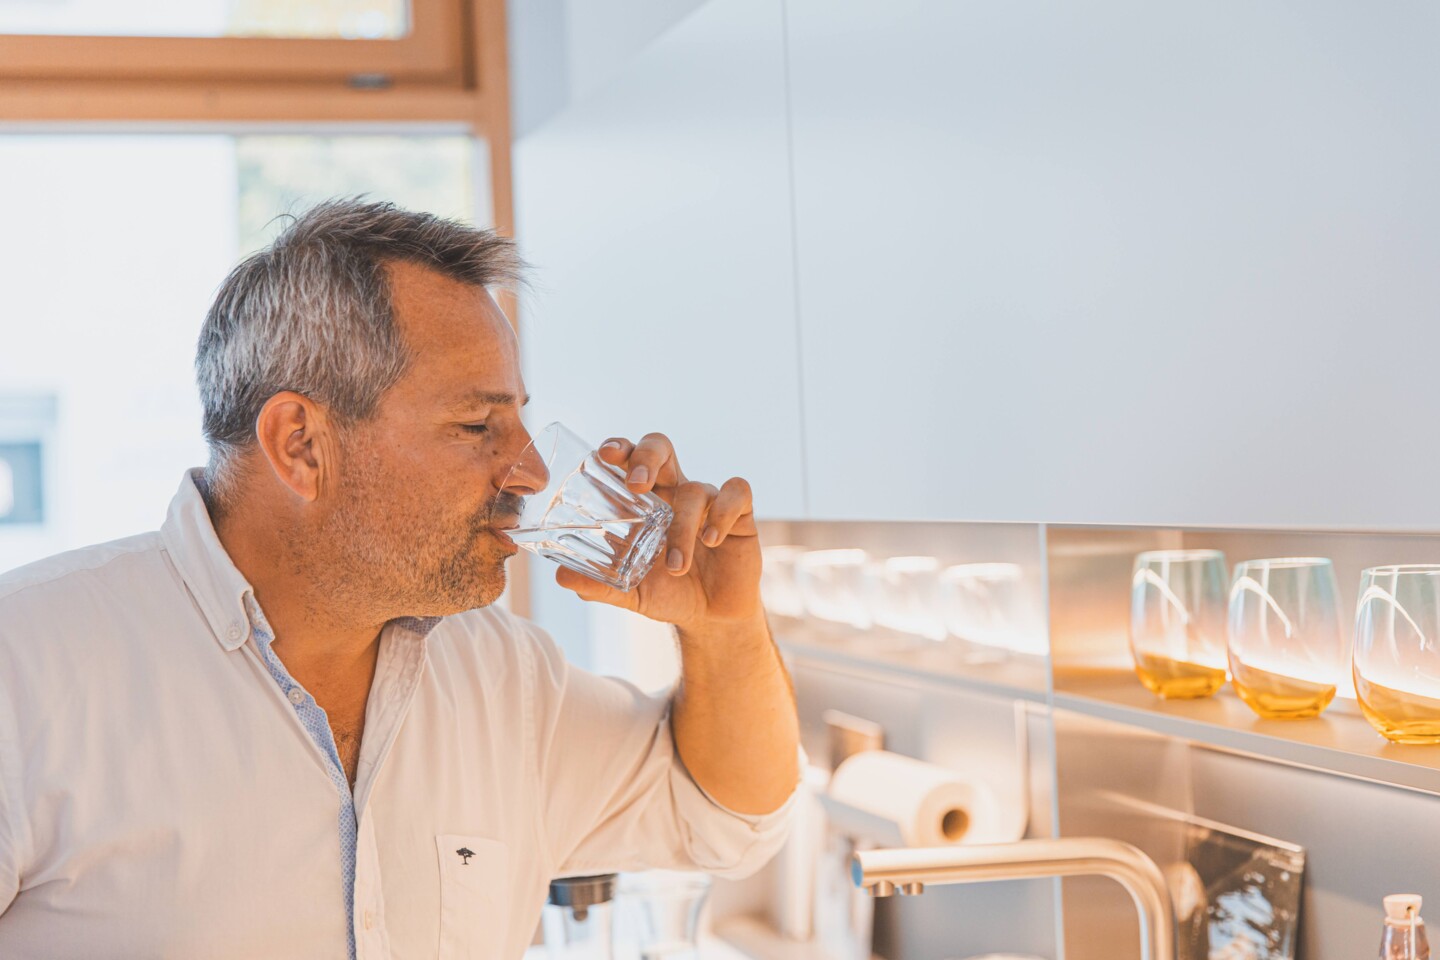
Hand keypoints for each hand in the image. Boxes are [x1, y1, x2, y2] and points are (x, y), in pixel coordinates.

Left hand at [552, 432, 762, 629]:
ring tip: (676, 566)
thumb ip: (599, 585)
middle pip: (661, 447)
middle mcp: (674, 491)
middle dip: (647, 456)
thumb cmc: (667, 593)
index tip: (604, 455)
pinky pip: (736, 492)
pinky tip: (711, 540)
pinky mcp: (740, 514)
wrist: (711, 618)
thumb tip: (561, 578)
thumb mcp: (631, 592)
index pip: (629, 458)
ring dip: (683, 527)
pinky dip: (723, 513)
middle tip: (636, 485)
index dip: (619, 448)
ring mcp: (708, 500)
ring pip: (695, 489)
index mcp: (644, 500)